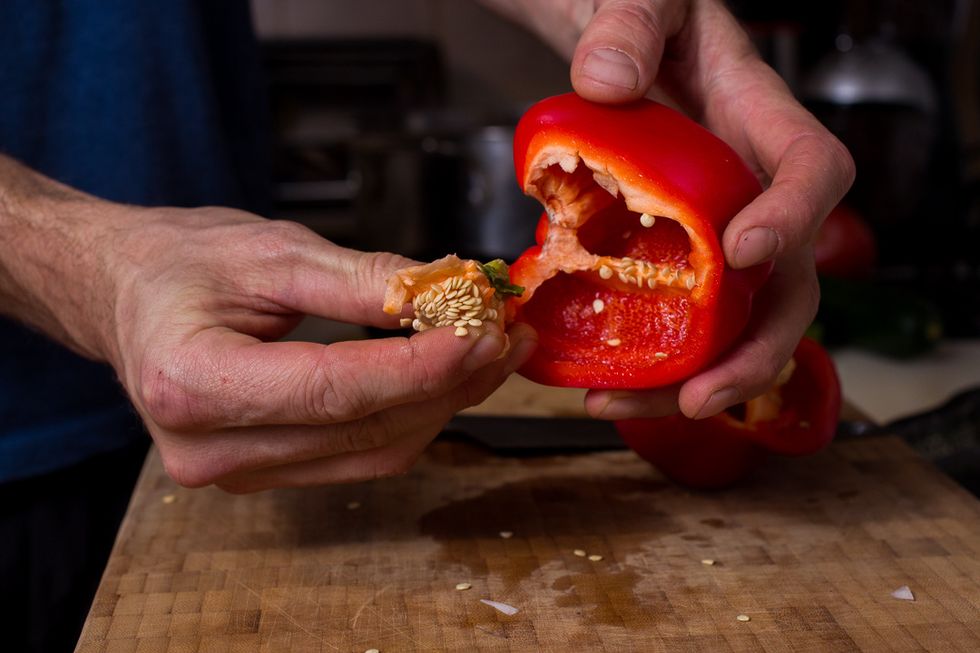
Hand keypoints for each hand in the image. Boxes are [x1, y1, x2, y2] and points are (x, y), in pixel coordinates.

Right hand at [99, 207, 535, 491]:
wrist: (128, 294)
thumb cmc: (182, 264)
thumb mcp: (272, 251)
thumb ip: (363, 281)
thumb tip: (448, 295)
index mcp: (191, 383)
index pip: (333, 389)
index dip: (420, 364)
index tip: (483, 331)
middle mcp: (207, 449)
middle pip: (362, 427)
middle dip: (449, 382)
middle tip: (505, 333)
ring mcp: (236, 471)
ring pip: (374, 453)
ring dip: (443, 404)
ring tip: (492, 353)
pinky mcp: (265, 471)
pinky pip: (360, 458)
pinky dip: (412, 417)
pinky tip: (448, 379)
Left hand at [481, 0, 853, 418]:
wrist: (617, 36)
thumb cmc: (644, 12)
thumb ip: (627, 27)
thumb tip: (604, 83)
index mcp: (758, 120)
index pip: (813, 168)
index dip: (793, 217)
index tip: (742, 251)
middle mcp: (752, 188)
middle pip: (790, 283)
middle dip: (755, 350)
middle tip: (697, 397)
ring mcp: (715, 228)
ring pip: (736, 320)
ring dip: (694, 377)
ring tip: (620, 407)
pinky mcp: (674, 253)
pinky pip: (682, 316)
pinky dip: (650, 359)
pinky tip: (597, 382)